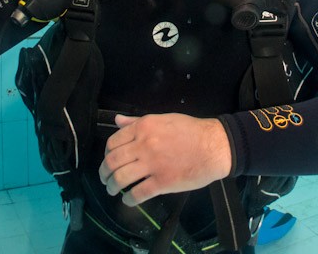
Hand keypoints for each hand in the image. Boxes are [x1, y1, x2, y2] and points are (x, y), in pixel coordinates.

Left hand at [99, 113, 231, 205]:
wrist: (213, 146)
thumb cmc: (190, 130)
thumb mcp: (162, 119)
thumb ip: (137, 121)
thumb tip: (117, 120)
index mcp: (143, 127)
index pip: (113, 142)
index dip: (106, 154)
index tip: (108, 160)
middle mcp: (144, 145)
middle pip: (112, 162)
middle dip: (104, 173)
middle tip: (105, 179)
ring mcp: (152, 165)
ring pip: (121, 178)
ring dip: (112, 187)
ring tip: (113, 190)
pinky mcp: (162, 182)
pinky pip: (138, 193)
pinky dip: (128, 199)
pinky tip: (128, 200)